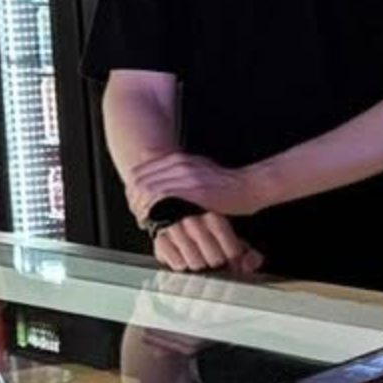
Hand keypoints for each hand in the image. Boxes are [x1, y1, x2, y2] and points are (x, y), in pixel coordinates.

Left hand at [130, 152, 274, 217]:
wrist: (249, 186)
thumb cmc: (227, 184)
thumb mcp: (199, 169)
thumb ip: (177, 170)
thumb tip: (157, 172)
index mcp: (178, 159)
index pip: (140, 171)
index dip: (132, 190)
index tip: (135, 204)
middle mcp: (179, 165)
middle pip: (140, 180)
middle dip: (133, 201)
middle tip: (138, 215)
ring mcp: (186, 177)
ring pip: (148, 190)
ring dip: (142, 208)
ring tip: (146, 221)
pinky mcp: (194, 192)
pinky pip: (164, 200)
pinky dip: (156, 213)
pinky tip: (158, 223)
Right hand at [148, 210, 263, 276]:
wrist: (171, 217)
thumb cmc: (205, 233)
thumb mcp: (228, 238)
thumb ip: (247, 252)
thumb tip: (250, 264)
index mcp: (214, 218)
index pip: (232, 251)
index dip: (234, 262)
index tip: (231, 263)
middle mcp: (194, 221)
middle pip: (214, 260)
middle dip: (215, 265)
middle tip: (212, 262)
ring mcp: (176, 230)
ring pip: (195, 264)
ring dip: (198, 266)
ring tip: (197, 259)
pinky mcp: (161, 240)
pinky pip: (177, 264)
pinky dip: (181, 266)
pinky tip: (182, 258)